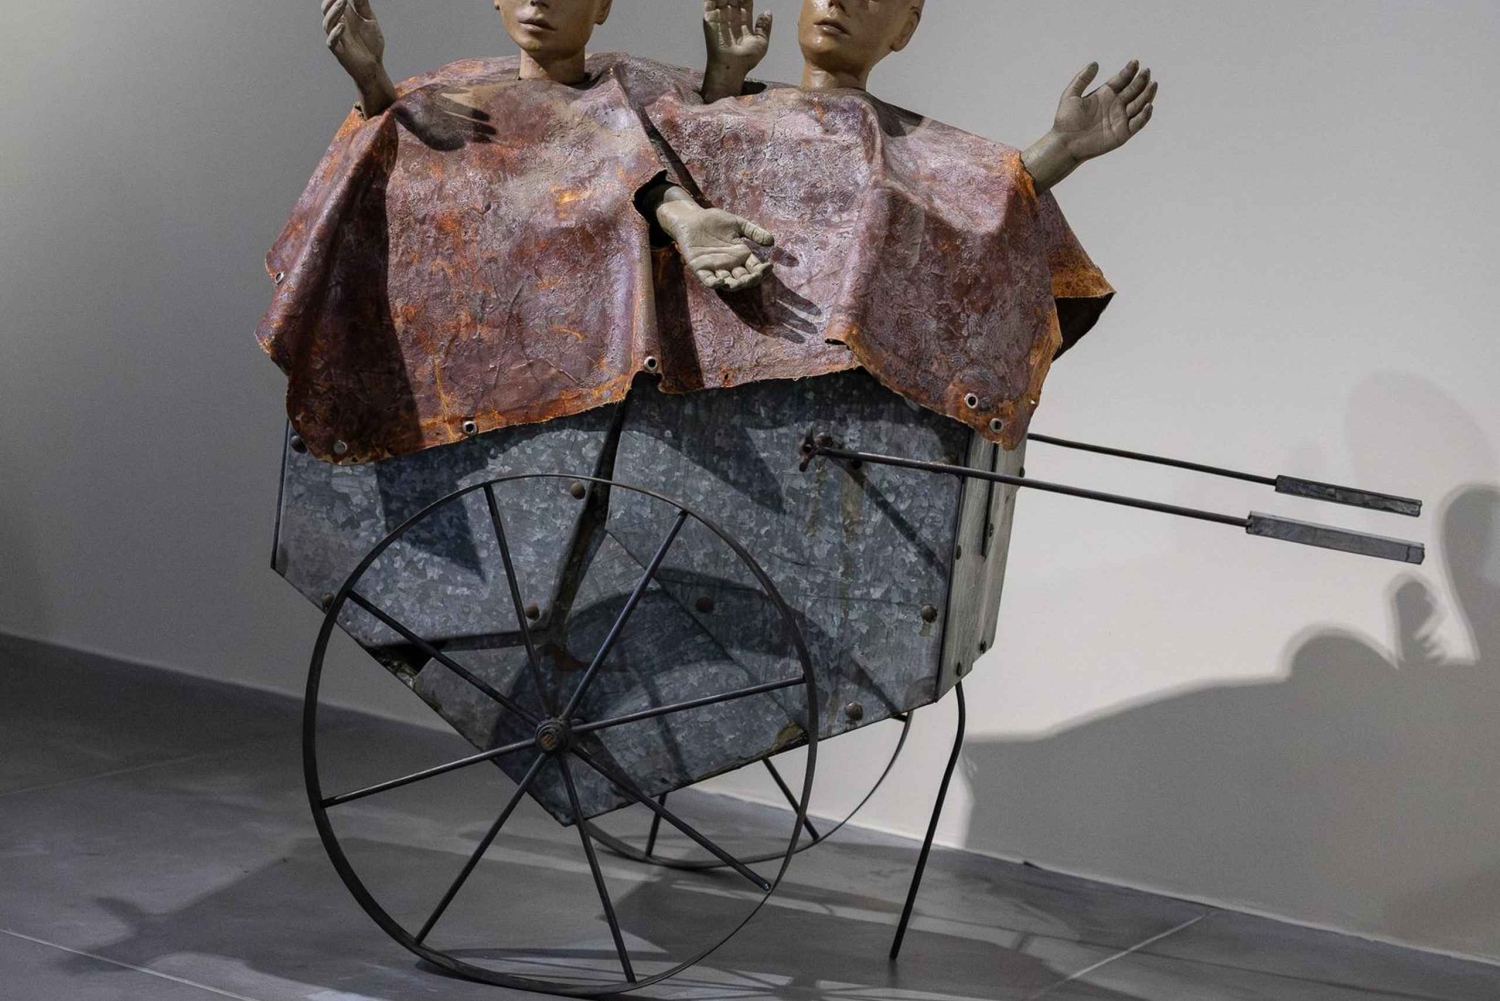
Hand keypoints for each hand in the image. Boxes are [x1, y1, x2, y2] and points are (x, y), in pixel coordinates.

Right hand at [322, 0, 385, 85]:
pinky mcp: (339, 51)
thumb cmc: (370, 43)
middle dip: (331, 0)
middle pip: (326, 10)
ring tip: (343, 1)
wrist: (374, 66)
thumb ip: (362, 5)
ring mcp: (337, 38)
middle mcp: (337, 25)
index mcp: (344, 16)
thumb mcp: (369, 20)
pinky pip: (332, 41)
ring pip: (327, 23)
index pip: (333, 1)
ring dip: (335, 12)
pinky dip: (336, 32)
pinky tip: (343, 25)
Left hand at [660, 202, 775, 291]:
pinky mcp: (700, 268)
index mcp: (740, 255)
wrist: (691, 218)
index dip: (763, 270)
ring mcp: (715, 267)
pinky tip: (721, 281)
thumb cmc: (714, 220)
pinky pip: (708, 280)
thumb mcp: (737, 223)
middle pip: (744, 279)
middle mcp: (730, 264)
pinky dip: (714, 283)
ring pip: (728, 282)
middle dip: (750, 280)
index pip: (755, 268)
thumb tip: (772, 241)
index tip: (769, 267)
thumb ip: (753, 231)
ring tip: (740, 282)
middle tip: (755, 277)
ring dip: (735, 285)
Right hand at [702, 0, 772, 101]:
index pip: (745, 2)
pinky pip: (709, 3)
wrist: (730, 67)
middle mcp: (731, 19)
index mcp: (743, 22)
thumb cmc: (745, 60)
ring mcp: (720, 18)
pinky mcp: (709, 19)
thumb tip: (767, 12)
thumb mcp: (761, 42)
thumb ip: (764, 26)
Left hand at [1050, 59, 1156, 164]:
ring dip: (1147, 94)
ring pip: (1139, 104)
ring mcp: (1120, 119)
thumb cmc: (1065, 121)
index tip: (1135, 62)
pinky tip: (1148, 105)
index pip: (1122, 79)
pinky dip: (1145, 115)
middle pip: (1133, 90)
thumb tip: (1095, 63)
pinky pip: (1138, 123)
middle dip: (1141, 80)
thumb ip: (1082, 79)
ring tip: (1152, 84)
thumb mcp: (1070, 95)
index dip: (1129, 71)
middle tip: (1146, 71)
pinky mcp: (1123, 133)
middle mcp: (1115, 105)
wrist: (1064, 143)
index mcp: (1105, 94)